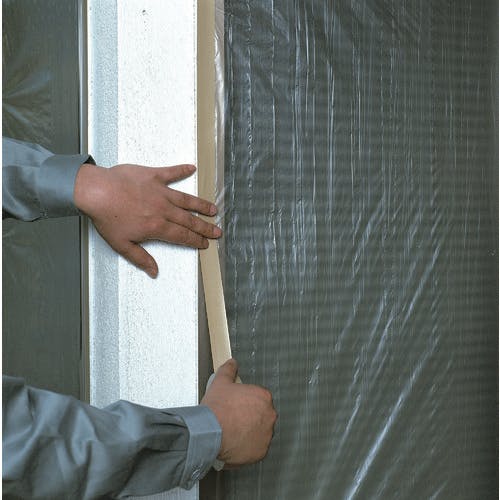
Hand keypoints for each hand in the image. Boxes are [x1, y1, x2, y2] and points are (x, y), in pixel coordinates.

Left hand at [74, 163, 221, 277]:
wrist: (97, 191)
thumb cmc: (107, 217)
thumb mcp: (122, 244)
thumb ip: (140, 258)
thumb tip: (154, 271)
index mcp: (157, 227)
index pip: (182, 236)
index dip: (196, 241)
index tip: (205, 244)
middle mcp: (163, 209)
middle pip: (189, 220)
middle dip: (205, 227)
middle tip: (217, 231)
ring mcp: (160, 192)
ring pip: (186, 200)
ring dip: (201, 205)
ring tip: (213, 209)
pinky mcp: (153, 176)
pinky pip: (171, 173)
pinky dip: (182, 170)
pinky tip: (192, 168)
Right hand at [201, 359, 277, 465]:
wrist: (210, 432)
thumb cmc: (217, 409)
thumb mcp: (220, 382)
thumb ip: (228, 370)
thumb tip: (231, 363)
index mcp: (263, 397)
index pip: (259, 398)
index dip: (246, 402)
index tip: (237, 406)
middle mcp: (269, 415)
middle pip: (261, 415)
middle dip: (250, 417)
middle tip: (234, 419)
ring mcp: (266, 434)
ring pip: (260, 432)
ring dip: (250, 432)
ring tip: (234, 432)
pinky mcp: (261, 451)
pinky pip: (257, 448)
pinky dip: (248, 446)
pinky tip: (236, 442)